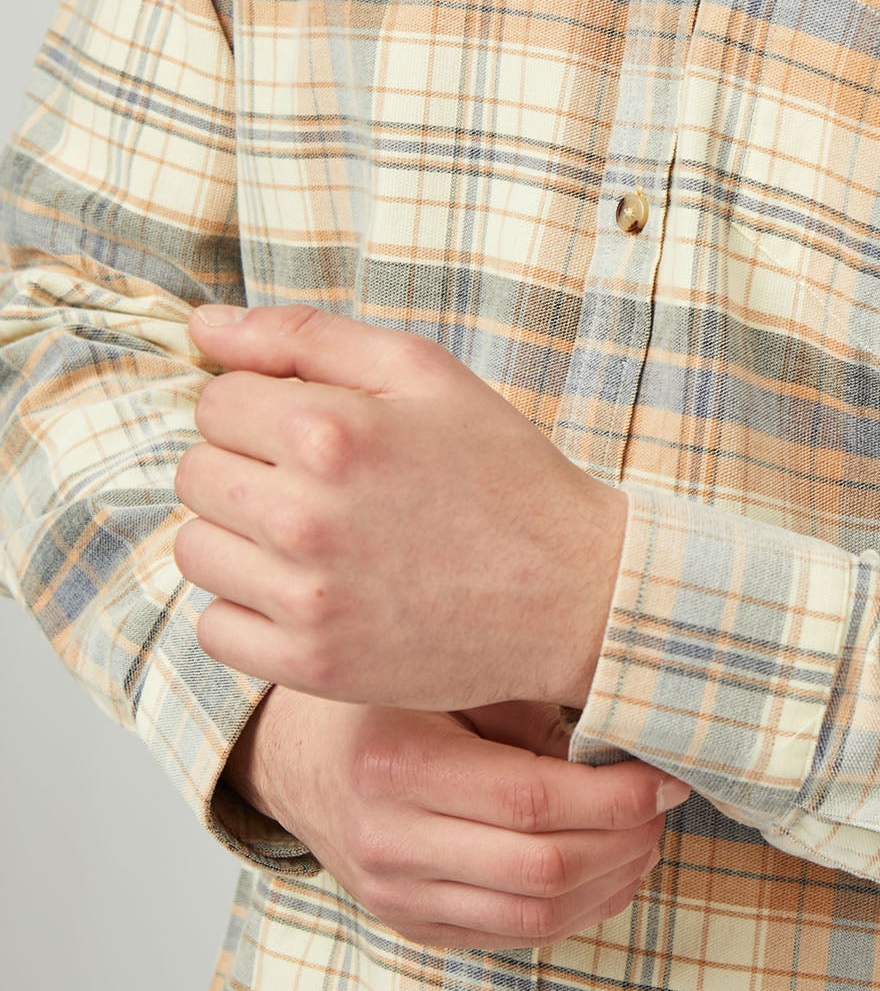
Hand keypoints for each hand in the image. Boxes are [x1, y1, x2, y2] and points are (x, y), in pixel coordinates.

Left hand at [172, 304, 628, 710]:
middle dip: (244, 465)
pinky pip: (214, 628)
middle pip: (194, 473)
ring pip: (194, 550)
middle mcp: (305, 517)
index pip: (214, 403)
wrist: (573, 589)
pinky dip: (248, 609)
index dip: (259, 406)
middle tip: (316, 479)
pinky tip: (309, 589)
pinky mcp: (310, 664)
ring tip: (311, 535)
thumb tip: (203, 326)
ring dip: (238, 537)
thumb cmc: (502, 470)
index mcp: (330, 432)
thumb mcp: (422, 373)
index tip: (309, 426)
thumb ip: (305, 336)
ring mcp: (305, 599)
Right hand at [224, 686, 687, 951]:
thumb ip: (526, 697)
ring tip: (649, 836)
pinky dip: (578, 910)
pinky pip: (514, 937)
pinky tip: (612, 870)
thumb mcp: (446, 672)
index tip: (666, 774)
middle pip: (542, 868)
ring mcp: (397, 896)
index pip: (532, 802)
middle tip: (666, 802)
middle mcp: (390, 842)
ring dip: (612, 882)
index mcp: (397, 764)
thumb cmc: (390, 697)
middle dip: (625, 840)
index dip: (615, 796)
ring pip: (535, 917)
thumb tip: (634, 712)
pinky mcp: (413, 926)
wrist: (299, 757)